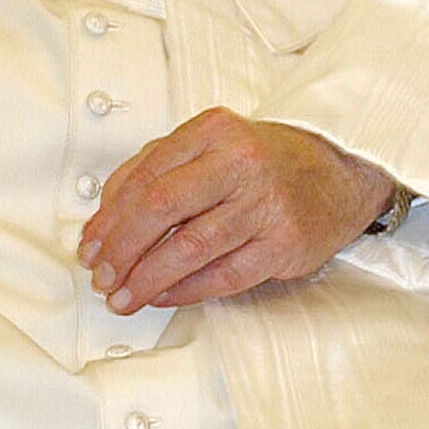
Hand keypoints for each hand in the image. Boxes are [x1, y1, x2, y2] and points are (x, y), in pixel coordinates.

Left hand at [79, 109, 397, 313]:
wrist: (339, 170)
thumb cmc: (264, 161)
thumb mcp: (210, 145)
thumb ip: (156, 169)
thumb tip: (104, 220)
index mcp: (211, 131)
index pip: (144, 176)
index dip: (109, 218)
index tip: (90, 246)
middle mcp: (239, 162)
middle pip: (160, 208)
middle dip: (121, 249)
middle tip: (101, 276)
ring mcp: (264, 204)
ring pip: (189, 247)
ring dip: (147, 278)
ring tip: (124, 296)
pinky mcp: (285, 243)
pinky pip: (223, 275)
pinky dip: (185, 290)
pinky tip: (163, 297)